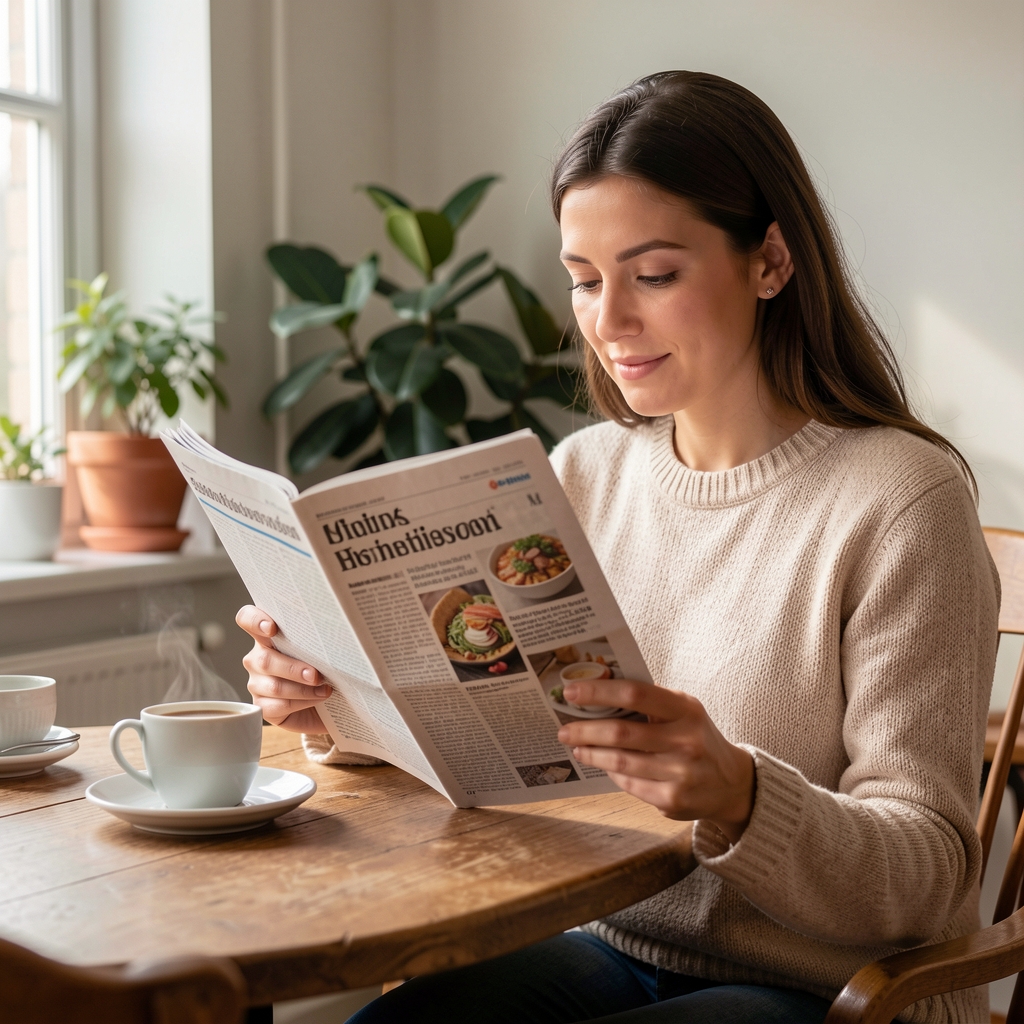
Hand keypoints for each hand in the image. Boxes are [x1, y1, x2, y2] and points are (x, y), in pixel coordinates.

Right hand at [236, 605, 331, 732]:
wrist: (326, 703)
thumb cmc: (321, 670)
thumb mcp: (318, 652)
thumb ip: (314, 641)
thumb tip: (331, 637)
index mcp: (267, 637)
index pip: (247, 619)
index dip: (254, 620)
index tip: (271, 628)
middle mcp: (257, 659)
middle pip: (264, 660)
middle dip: (293, 668)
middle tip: (315, 675)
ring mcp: (257, 684)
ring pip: (274, 686)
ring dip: (303, 688)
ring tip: (324, 688)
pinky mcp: (263, 707)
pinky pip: (278, 706)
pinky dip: (302, 702)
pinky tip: (317, 698)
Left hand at [557, 679, 754, 842]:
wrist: (732, 783)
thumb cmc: (696, 736)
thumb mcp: (684, 711)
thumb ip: (649, 700)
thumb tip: (598, 688)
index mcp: (686, 709)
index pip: (635, 694)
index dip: (599, 692)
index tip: (571, 691)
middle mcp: (686, 740)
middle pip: (621, 732)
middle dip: (585, 730)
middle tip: (563, 729)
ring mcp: (680, 773)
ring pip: (620, 762)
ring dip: (591, 753)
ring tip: (576, 746)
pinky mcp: (672, 800)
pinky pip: (628, 784)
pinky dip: (611, 772)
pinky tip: (601, 765)